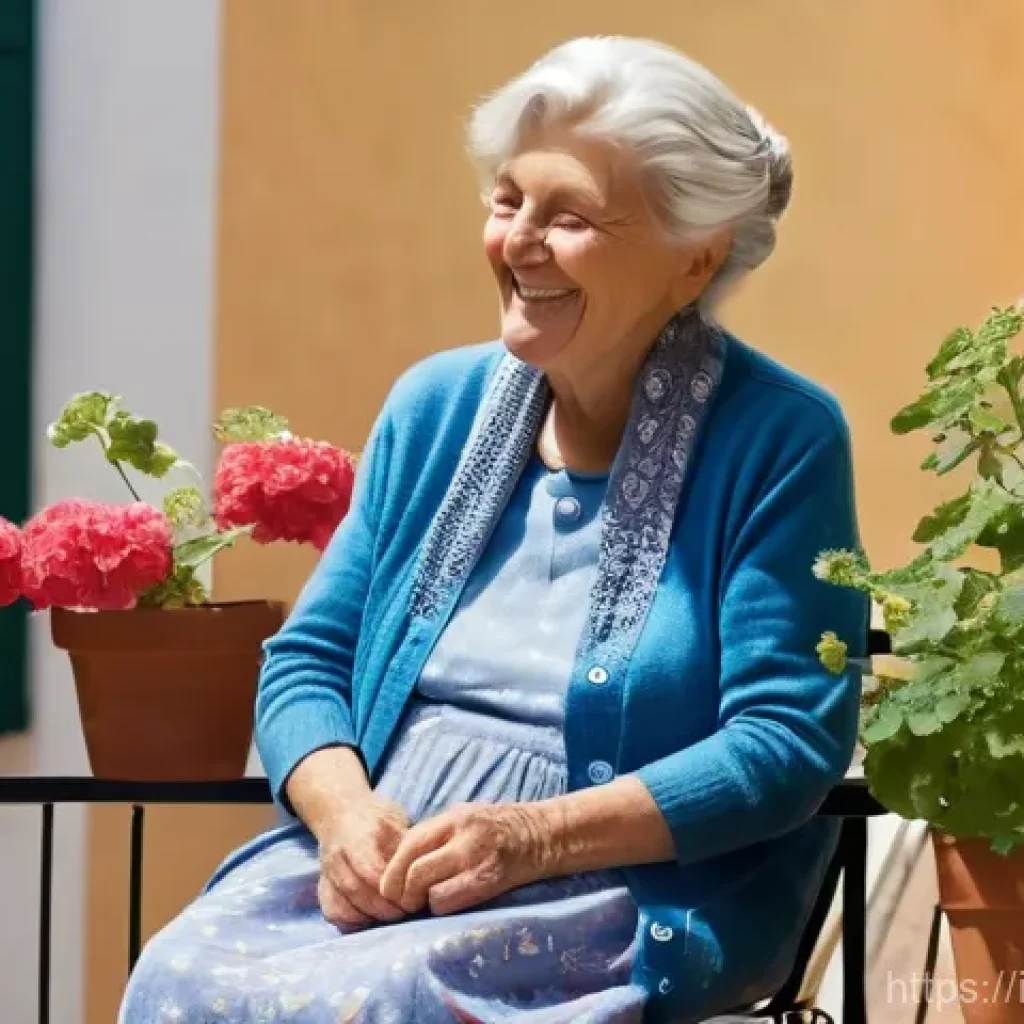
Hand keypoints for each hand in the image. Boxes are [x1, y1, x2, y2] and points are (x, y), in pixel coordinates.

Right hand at [317, 795, 410, 928]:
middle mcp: (337, 855)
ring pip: (343, 906)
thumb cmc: (376, 818)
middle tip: (407, 912)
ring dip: (370, 918)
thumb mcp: (397, 821)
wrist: (340, 811)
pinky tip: (371, 920)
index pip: (372, 871)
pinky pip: (333, 912)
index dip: (393, 891)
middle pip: (357, 891)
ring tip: (392, 916)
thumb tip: (423, 876)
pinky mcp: (322, 886)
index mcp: (358, 835)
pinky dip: (353, 923)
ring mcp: (326, 873)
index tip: (412, 898)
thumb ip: (406, 847)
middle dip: (385, 909)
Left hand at [379, 802, 553, 915]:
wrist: (544, 835)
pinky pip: (448, 899)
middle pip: (412, 867)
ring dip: (419, 900)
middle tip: (404, 901)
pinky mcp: (488, 880)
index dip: (393, 869)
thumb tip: (400, 860)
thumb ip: (436, 834)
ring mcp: (476, 857)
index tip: (391, 885)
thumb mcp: (466, 818)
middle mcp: (462, 834)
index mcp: (453, 817)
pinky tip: (448, 902)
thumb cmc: (500, 828)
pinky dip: (440, 905)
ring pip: (426, 885)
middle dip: (400, 890)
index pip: (409, 843)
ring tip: (425, 902)